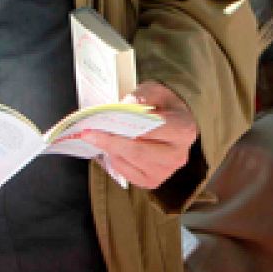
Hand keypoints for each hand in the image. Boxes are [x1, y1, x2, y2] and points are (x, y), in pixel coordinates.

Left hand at [78, 82, 197, 189]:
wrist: (176, 121)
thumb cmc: (164, 105)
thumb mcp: (155, 91)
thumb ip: (140, 97)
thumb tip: (121, 108)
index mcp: (183, 130)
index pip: (149, 132)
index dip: (122, 129)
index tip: (97, 128)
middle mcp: (178, 155)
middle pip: (138, 152)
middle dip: (111, 142)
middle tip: (89, 134)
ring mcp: (166, 171)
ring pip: (130, 163)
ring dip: (112, 150)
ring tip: (101, 138)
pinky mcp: (153, 180)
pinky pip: (127, 173)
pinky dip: (115, 160)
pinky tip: (113, 149)